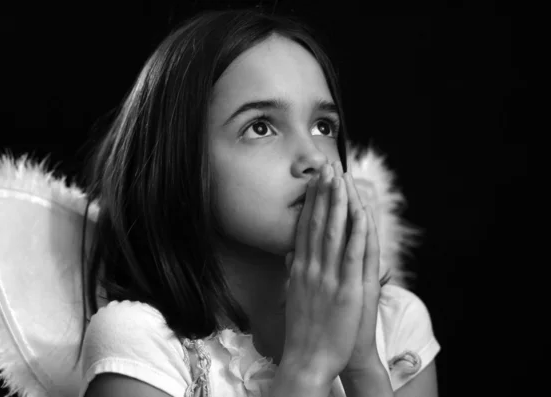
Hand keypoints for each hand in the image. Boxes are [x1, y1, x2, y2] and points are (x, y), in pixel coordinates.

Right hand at [280, 161, 376, 385]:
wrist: (308, 359)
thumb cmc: (303, 330)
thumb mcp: (293, 296)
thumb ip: (292, 272)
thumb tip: (290, 252)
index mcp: (299, 269)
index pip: (305, 227)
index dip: (312, 202)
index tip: (316, 181)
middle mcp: (310, 267)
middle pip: (317, 223)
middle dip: (324, 193)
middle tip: (328, 167)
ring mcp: (327, 277)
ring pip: (334, 232)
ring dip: (338, 203)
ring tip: (341, 179)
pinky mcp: (346, 290)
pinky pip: (352, 255)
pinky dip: (356, 232)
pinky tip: (360, 213)